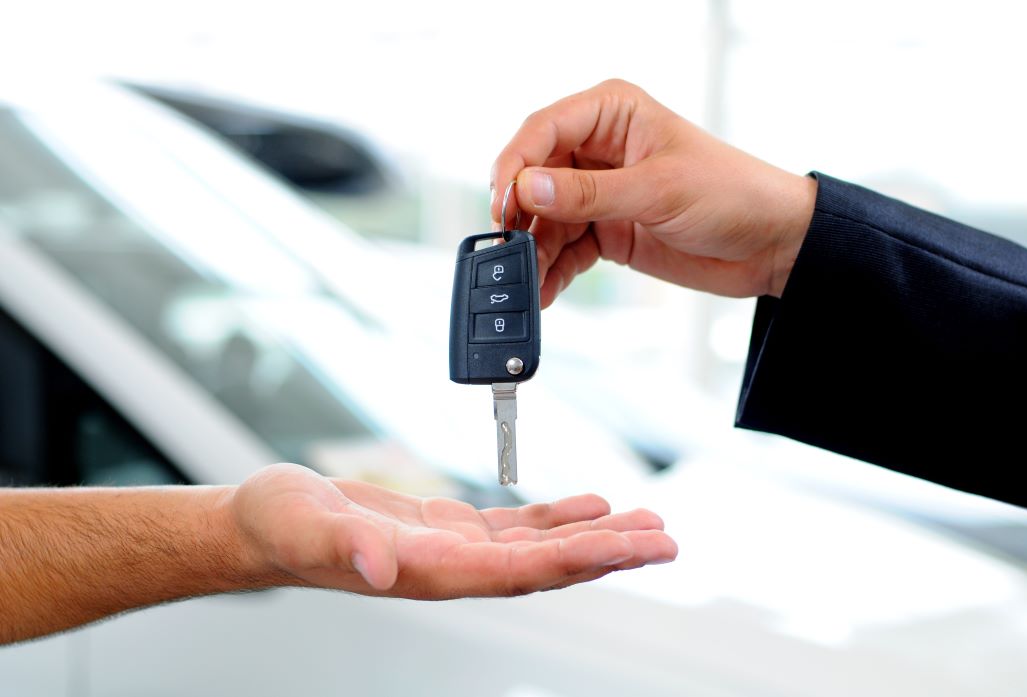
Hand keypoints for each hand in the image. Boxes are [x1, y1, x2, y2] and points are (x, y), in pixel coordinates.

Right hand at [231, 463, 676, 598]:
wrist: (264, 525)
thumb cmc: (281, 529)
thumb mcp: (307, 528)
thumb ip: (349, 548)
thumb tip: (384, 568)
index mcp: (430, 573)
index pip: (521, 572)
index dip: (579, 559)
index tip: (630, 547)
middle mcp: (453, 570)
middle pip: (548, 567)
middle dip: (609, 553)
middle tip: (665, 540)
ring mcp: (454, 551)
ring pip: (540, 548)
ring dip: (594, 537)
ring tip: (644, 524)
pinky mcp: (448, 529)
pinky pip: (516, 528)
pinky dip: (556, 518)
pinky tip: (587, 506)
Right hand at [491, 79, 816, 304]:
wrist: (771, 244)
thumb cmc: (732, 194)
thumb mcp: (658, 190)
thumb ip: (589, 193)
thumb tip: (529, 189)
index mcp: (613, 113)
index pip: (544, 130)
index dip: (516, 165)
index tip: (504, 203)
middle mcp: (599, 148)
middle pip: (535, 177)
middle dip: (521, 215)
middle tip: (510, 248)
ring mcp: (601, 191)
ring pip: (546, 218)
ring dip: (534, 251)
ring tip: (527, 281)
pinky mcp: (607, 229)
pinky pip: (565, 248)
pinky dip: (553, 270)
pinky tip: (545, 290)